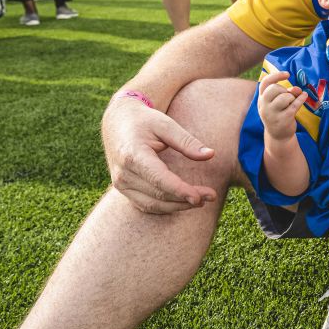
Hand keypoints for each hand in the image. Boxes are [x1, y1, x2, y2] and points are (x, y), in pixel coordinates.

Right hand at [102, 93, 218, 213]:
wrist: (117, 122)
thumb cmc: (144, 121)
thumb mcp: (165, 124)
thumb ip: (187, 141)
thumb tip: (210, 154)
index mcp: (133, 155)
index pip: (159, 179)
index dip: (181, 190)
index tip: (201, 197)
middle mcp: (123, 173)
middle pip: (159, 194)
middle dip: (186, 199)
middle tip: (211, 196)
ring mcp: (120, 183)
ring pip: (152, 204)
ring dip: (178, 206)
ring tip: (201, 201)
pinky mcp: (122, 189)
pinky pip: (145, 205)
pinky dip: (165, 207)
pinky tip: (183, 203)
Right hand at [257, 71, 306, 142]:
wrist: (278, 136)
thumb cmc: (278, 115)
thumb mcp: (279, 103)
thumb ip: (286, 92)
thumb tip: (296, 89)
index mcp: (261, 99)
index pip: (264, 83)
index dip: (276, 76)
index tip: (287, 74)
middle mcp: (263, 106)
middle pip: (274, 88)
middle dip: (284, 90)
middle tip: (288, 97)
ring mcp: (272, 114)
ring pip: (285, 97)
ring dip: (291, 97)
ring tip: (291, 103)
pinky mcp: (283, 119)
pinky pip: (294, 104)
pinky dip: (301, 99)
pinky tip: (305, 96)